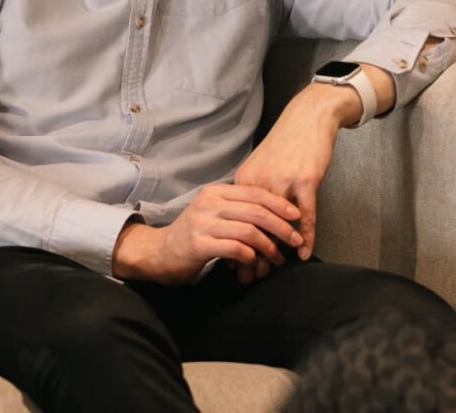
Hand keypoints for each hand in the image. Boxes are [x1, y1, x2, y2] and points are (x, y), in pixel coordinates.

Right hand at [111, 183, 301, 284]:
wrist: (159, 252)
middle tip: (294, 239)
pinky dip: (251, 257)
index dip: (279, 204)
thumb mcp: (212, 213)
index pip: (254, 192)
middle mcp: (209, 203)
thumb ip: (237, 210)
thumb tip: (274, 215)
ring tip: (277, 258)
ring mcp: (203, 223)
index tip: (296, 216)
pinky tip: (255, 264)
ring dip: (269, 246)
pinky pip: (236, 249)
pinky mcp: (199, 244)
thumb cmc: (192, 235)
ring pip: (249, 230)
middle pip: (256, 211)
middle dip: (281, 226)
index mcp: (215, 192)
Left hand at [233, 83, 354, 261]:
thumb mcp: (262, 166)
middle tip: (250, 276)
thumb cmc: (286, 143)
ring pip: (277, 224)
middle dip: (251, 253)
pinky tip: (303, 252)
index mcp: (245, 180)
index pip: (237, 219)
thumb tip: (248, 220)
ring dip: (275, 249)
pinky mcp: (305, 181)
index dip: (236, 242)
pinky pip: (305, 216)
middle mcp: (260, 182)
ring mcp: (283, 181)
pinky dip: (304, 237)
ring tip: (273, 269)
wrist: (307, 118)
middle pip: (254, 225)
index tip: (233, 264)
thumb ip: (255, 193)